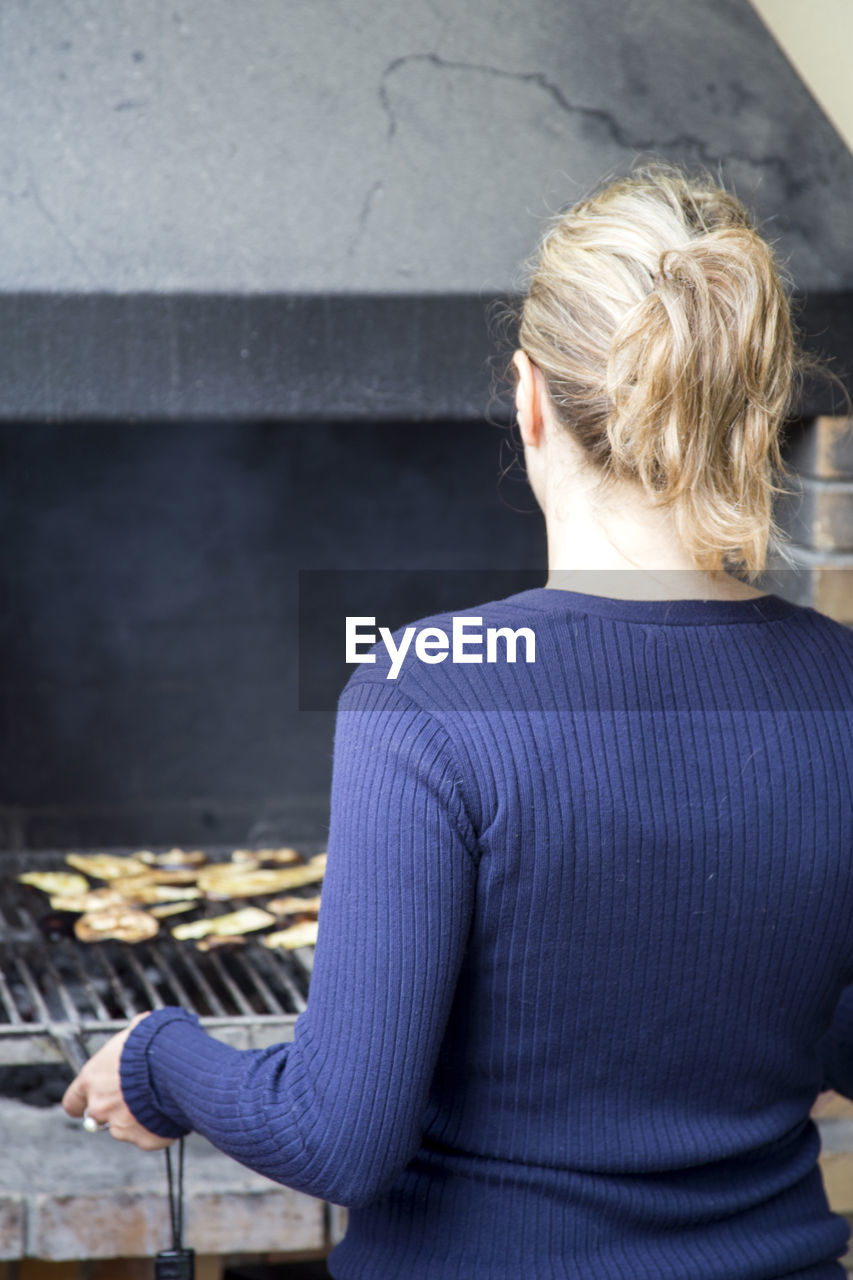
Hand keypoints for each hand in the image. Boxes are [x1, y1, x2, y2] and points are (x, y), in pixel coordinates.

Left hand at [61, 1012, 176, 1150]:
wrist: (180, 1067)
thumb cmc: (156, 1045)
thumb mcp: (136, 1030)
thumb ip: (127, 1041)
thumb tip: (137, 1027)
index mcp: (92, 1079)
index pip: (73, 1101)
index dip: (83, 1101)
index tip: (90, 1101)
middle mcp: (101, 1106)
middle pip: (98, 1116)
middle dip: (114, 1108)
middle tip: (134, 1095)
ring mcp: (121, 1126)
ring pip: (124, 1126)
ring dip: (136, 1117)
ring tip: (157, 1097)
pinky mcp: (143, 1139)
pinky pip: (148, 1135)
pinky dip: (156, 1126)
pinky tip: (167, 1108)